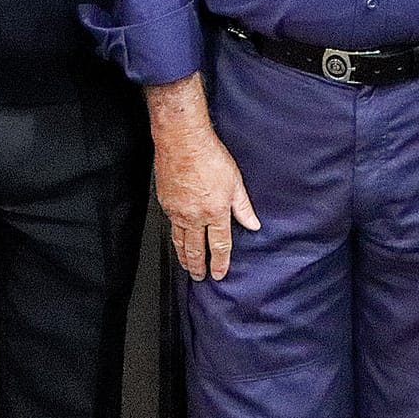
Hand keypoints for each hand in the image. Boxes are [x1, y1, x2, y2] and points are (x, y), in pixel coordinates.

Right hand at [146, 74, 259, 280]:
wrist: (181, 140)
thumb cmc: (208, 155)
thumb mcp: (235, 181)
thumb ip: (243, 206)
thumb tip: (253, 224)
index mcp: (215, 211)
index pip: (219, 245)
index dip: (219, 262)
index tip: (219, 274)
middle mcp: (194, 215)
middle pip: (196, 249)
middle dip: (199, 266)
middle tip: (199, 277)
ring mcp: (177, 211)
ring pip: (179, 241)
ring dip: (184, 257)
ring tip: (187, 266)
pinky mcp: (165, 203)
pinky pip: (170, 226)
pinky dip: (174, 237)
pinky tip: (176, 239)